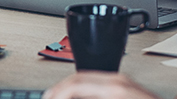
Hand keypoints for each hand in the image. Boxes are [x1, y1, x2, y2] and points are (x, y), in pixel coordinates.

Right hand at [44, 71, 159, 98]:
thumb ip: (87, 98)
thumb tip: (69, 95)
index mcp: (114, 88)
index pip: (74, 84)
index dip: (57, 92)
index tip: (48, 97)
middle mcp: (118, 80)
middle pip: (78, 79)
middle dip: (60, 90)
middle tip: (50, 97)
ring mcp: (123, 82)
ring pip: (88, 79)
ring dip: (72, 90)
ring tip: (61, 97)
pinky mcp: (127, 86)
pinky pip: (99, 84)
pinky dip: (85, 91)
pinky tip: (81, 97)